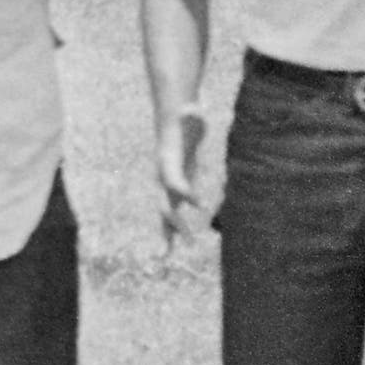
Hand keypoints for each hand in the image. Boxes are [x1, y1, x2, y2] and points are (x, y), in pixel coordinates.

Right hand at [154, 99, 222, 236]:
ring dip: (168, 233)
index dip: (185, 192)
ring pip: (165, 213)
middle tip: (187, 238)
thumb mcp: (191, 115)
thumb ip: (191, 114)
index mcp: (167, 162)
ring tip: (164, 257)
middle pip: (165, 203)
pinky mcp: (176, 190)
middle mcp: (163, 177)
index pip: (173, 181)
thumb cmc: (185, 120)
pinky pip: (173, 213)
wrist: (173, 124)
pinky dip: (173, 230)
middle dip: (173, 221)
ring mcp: (168, 185)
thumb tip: (191, 108)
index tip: (200, 204)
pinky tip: (172, 248)